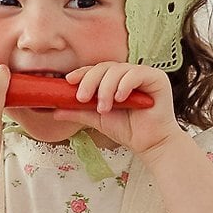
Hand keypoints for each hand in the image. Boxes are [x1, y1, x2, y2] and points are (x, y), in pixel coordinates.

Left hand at [61, 62, 179, 158]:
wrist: (150, 145)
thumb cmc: (128, 130)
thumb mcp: (97, 119)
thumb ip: (78, 112)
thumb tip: (55, 110)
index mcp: (116, 79)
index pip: (96, 70)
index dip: (82, 73)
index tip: (69, 81)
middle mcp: (129, 73)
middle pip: (105, 67)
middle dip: (90, 81)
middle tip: (82, 98)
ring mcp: (143, 74)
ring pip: (118, 69)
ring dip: (106, 88)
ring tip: (103, 108)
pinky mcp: (157, 78)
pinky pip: (136, 74)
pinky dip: (124, 85)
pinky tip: (119, 98)